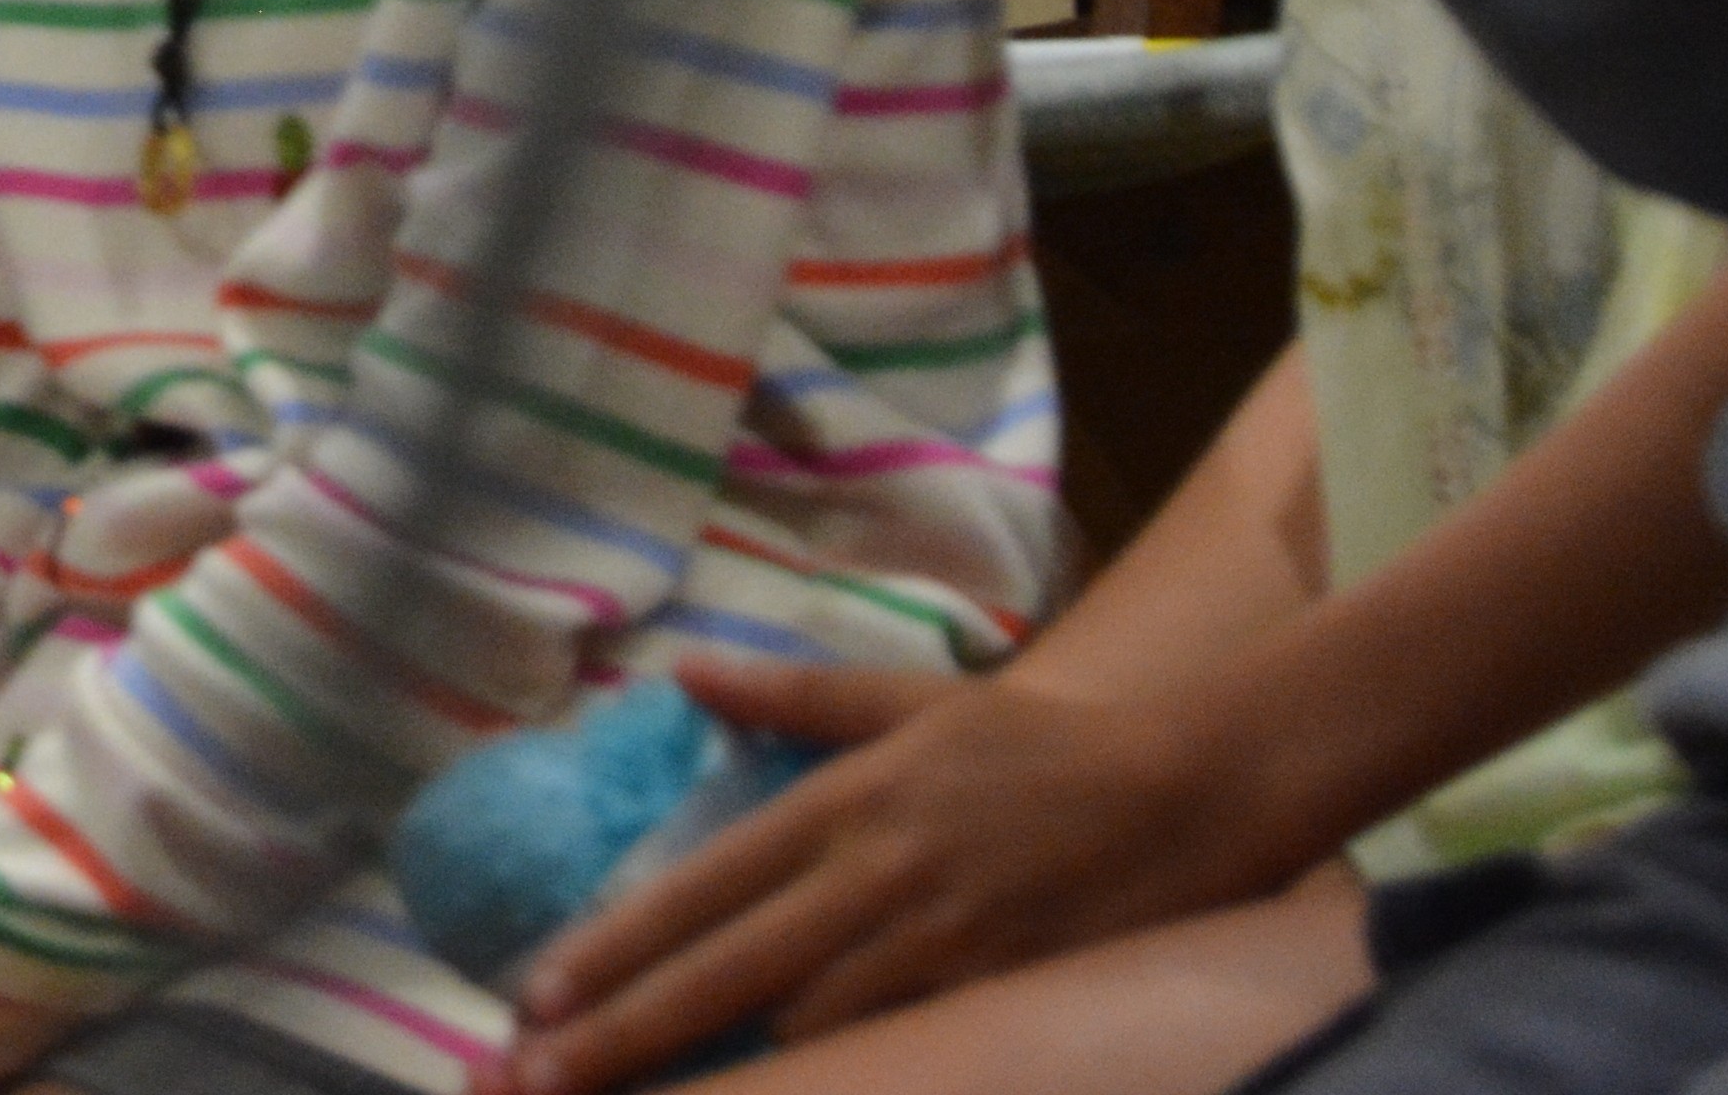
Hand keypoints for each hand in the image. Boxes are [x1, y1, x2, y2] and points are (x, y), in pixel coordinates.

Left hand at [503, 652, 1326, 1087]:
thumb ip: (792, 696)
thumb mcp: (910, 700)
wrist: (1190, 785)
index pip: (701, 887)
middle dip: (627, 1033)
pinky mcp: (998, 993)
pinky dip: (839, 1074)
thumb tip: (683, 673)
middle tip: (541, 1079)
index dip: (614, 947)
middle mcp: (874, 877)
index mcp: (843, 802)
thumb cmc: (1040, 745)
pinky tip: (784, 1092)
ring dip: (733, 1070)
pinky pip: (897, 1049)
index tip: (537, 995)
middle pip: (726, 972)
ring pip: (806, 1031)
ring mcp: (936, 945)